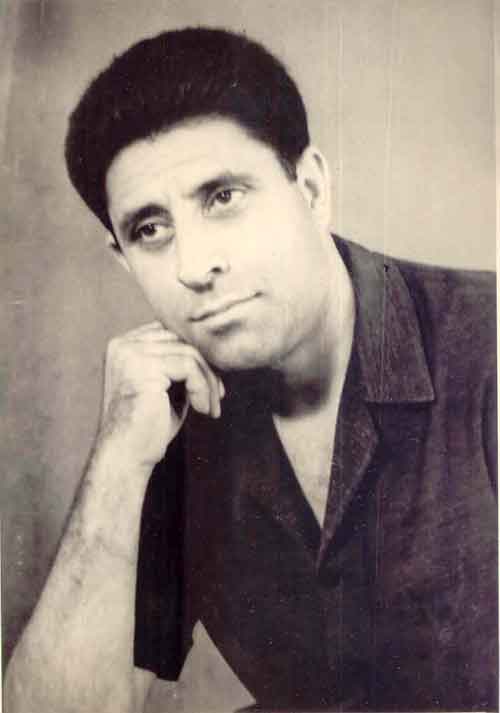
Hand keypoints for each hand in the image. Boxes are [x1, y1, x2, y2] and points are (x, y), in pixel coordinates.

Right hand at [97, 321, 224, 466]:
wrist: (126, 457)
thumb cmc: (148, 427)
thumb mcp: (167, 387)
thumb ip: (181, 364)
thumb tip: (214, 350)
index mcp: (125, 346)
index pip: (172, 333)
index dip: (197, 355)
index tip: (212, 383)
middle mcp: (123, 345)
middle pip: (182, 339)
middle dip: (207, 368)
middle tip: (217, 396)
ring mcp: (130, 353)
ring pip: (189, 353)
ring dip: (208, 382)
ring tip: (210, 408)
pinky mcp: (142, 367)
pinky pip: (188, 366)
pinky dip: (202, 388)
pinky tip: (202, 409)